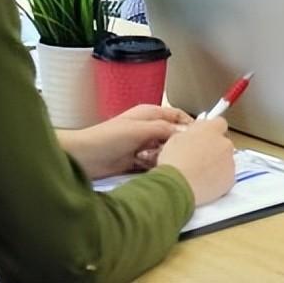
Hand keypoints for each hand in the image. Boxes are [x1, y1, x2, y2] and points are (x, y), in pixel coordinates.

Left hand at [57, 105, 192, 179]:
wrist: (83, 158)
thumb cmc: (107, 138)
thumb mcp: (138, 130)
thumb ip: (163, 129)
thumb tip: (187, 132)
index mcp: (149, 113)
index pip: (177, 115)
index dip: (189, 125)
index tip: (201, 138)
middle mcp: (148, 127)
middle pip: (173, 135)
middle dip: (177, 145)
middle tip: (177, 154)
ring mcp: (142, 145)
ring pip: (165, 151)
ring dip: (164, 157)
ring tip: (157, 161)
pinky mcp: (137, 161)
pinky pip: (155, 163)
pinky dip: (155, 166)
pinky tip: (150, 169)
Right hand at [157, 117, 235, 204]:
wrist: (179, 185)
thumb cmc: (174, 162)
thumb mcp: (176, 138)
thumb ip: (191, 133)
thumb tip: (194, 134)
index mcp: (211, 129)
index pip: (219, 122)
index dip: (212, 129)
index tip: (206, 135)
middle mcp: (224, 143)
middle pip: (223, 142)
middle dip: (214, 148)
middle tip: (199, 157)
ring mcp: (230, 162)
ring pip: (225, 160)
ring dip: (216, 164)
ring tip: (199, 173)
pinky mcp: (231, 179)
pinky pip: (226, 176)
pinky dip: (219, 179)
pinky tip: (204, 183)